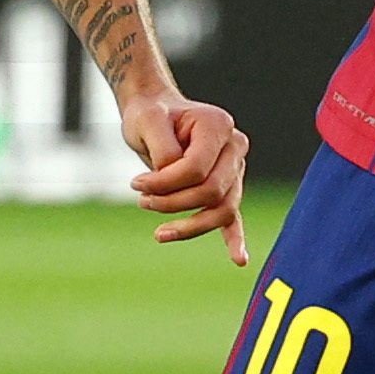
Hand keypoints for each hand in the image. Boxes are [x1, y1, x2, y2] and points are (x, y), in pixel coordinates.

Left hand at [119, 84, 249, 261]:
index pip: (197, 168)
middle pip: (212, 192)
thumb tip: (171, 183)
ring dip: (190, 226)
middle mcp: (235, 147)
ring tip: (159, 232)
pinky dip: (235, 239)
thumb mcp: (148, 122)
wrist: (156, 113)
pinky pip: (233, 217)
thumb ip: (163, 150)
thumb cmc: (151, 115)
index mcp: (218, 125)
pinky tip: (239, 260)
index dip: (165, 183)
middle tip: (142, 201)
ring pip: (222, 210)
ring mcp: (235, 169)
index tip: (136, 184)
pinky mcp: (227, 188)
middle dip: (174, 203)